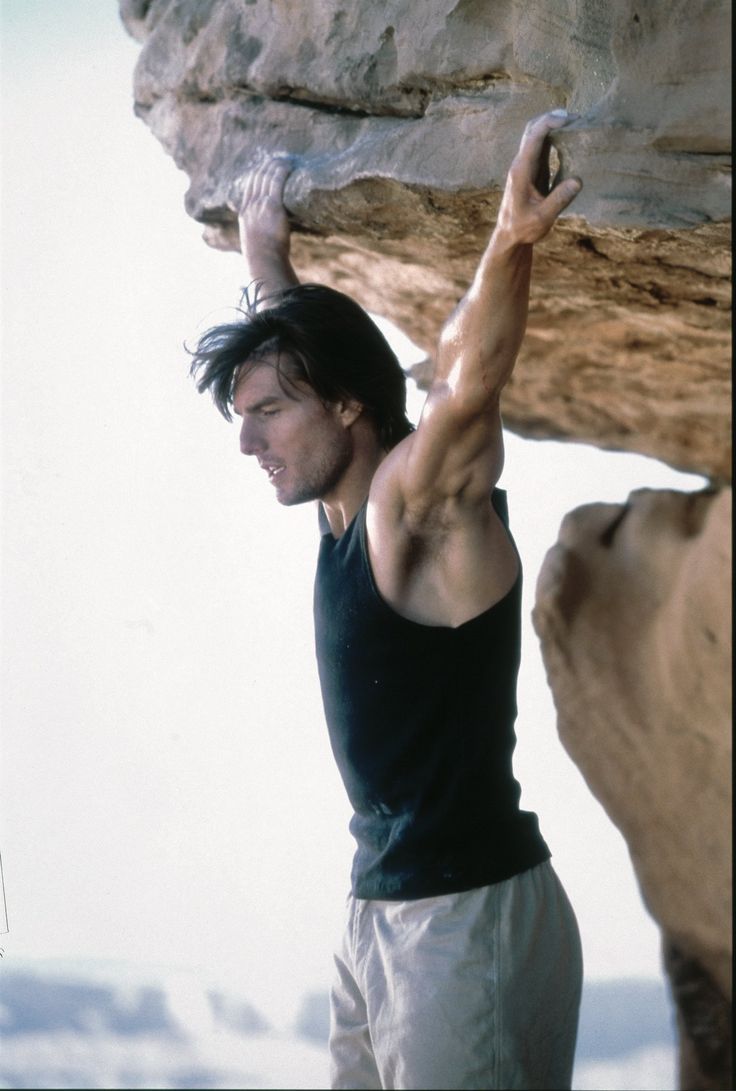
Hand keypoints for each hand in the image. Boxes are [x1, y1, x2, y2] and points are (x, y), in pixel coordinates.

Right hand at [233, 155, 294, 259]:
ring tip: (286, 159)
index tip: (264, 168)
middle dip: (267, 166)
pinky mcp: (272, 206)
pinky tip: (289, 165)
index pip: (249, 187)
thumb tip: (262, 240)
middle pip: (257, 178)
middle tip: (277, 159)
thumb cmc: (262, 257)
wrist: (263, 260)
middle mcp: (250, 206)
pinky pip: (276, 182)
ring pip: (266, 177)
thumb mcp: (254, 244)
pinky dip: (282, 171)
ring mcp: (260, 205)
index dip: (257, 174)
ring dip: (276, 165)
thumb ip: (257, 236)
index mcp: (244, 214)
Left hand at [495, 110, 581, 245]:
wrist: (510, 235)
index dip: (550, 123)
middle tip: (576, 117)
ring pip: (536, 135)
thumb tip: (577, 181)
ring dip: (553, 125)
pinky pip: (542, 146)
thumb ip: (559, 200)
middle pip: (532, 129)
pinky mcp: (532, 169)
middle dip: (552, 118)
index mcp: (521, 170)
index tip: (569, 119)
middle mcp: (521, 163)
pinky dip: (554, 137)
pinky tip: (569, 138)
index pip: (533, 137)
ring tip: (575, 123)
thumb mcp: (542, 218)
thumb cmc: (523, 228)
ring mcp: (526, 165)